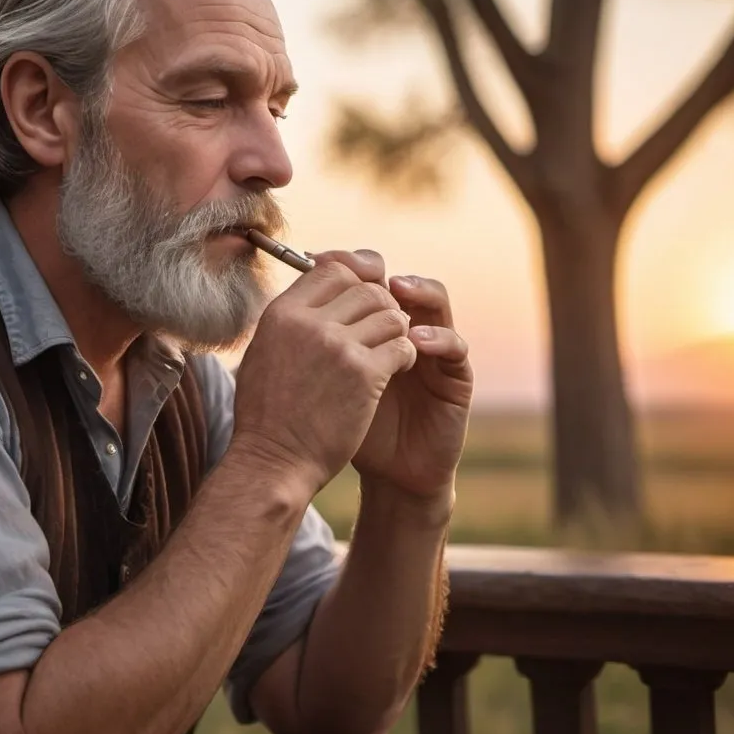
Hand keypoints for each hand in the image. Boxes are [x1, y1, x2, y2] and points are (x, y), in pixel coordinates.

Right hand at [232, 253, 416, 493]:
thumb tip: (312, 291)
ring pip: (390, 313)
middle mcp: (309, 323)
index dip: (354, 279)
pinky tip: (397, 368)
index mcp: (282, 313)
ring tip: (391, 348)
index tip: (361, 300)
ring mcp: (338, 347)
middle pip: (365, 288)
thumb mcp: (264, 352)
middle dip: (381, 305)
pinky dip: (406, 354)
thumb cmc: (267, 414)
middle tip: (381, 328)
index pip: (331, 269)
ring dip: (396, 329)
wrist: (274, 462)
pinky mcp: (364, 374)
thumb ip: (290, 320)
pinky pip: (402, 345)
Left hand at [312, 252, 472, 504]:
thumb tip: (278, 308)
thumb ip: (310, 346)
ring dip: (417, 290)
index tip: (318, 259)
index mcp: (373, 325)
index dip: (347, 264)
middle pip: (400, 280)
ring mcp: (434, 349)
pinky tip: (416, 340)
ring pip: (436, 301)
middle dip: (378, 272)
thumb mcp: (321, 380)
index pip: (366, 277)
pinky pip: (455, 347)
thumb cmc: (344, 426)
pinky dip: (438, 338)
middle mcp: (407, 328)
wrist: (385, 474)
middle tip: (360, 271)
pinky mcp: (456, 377)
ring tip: (396, 290)